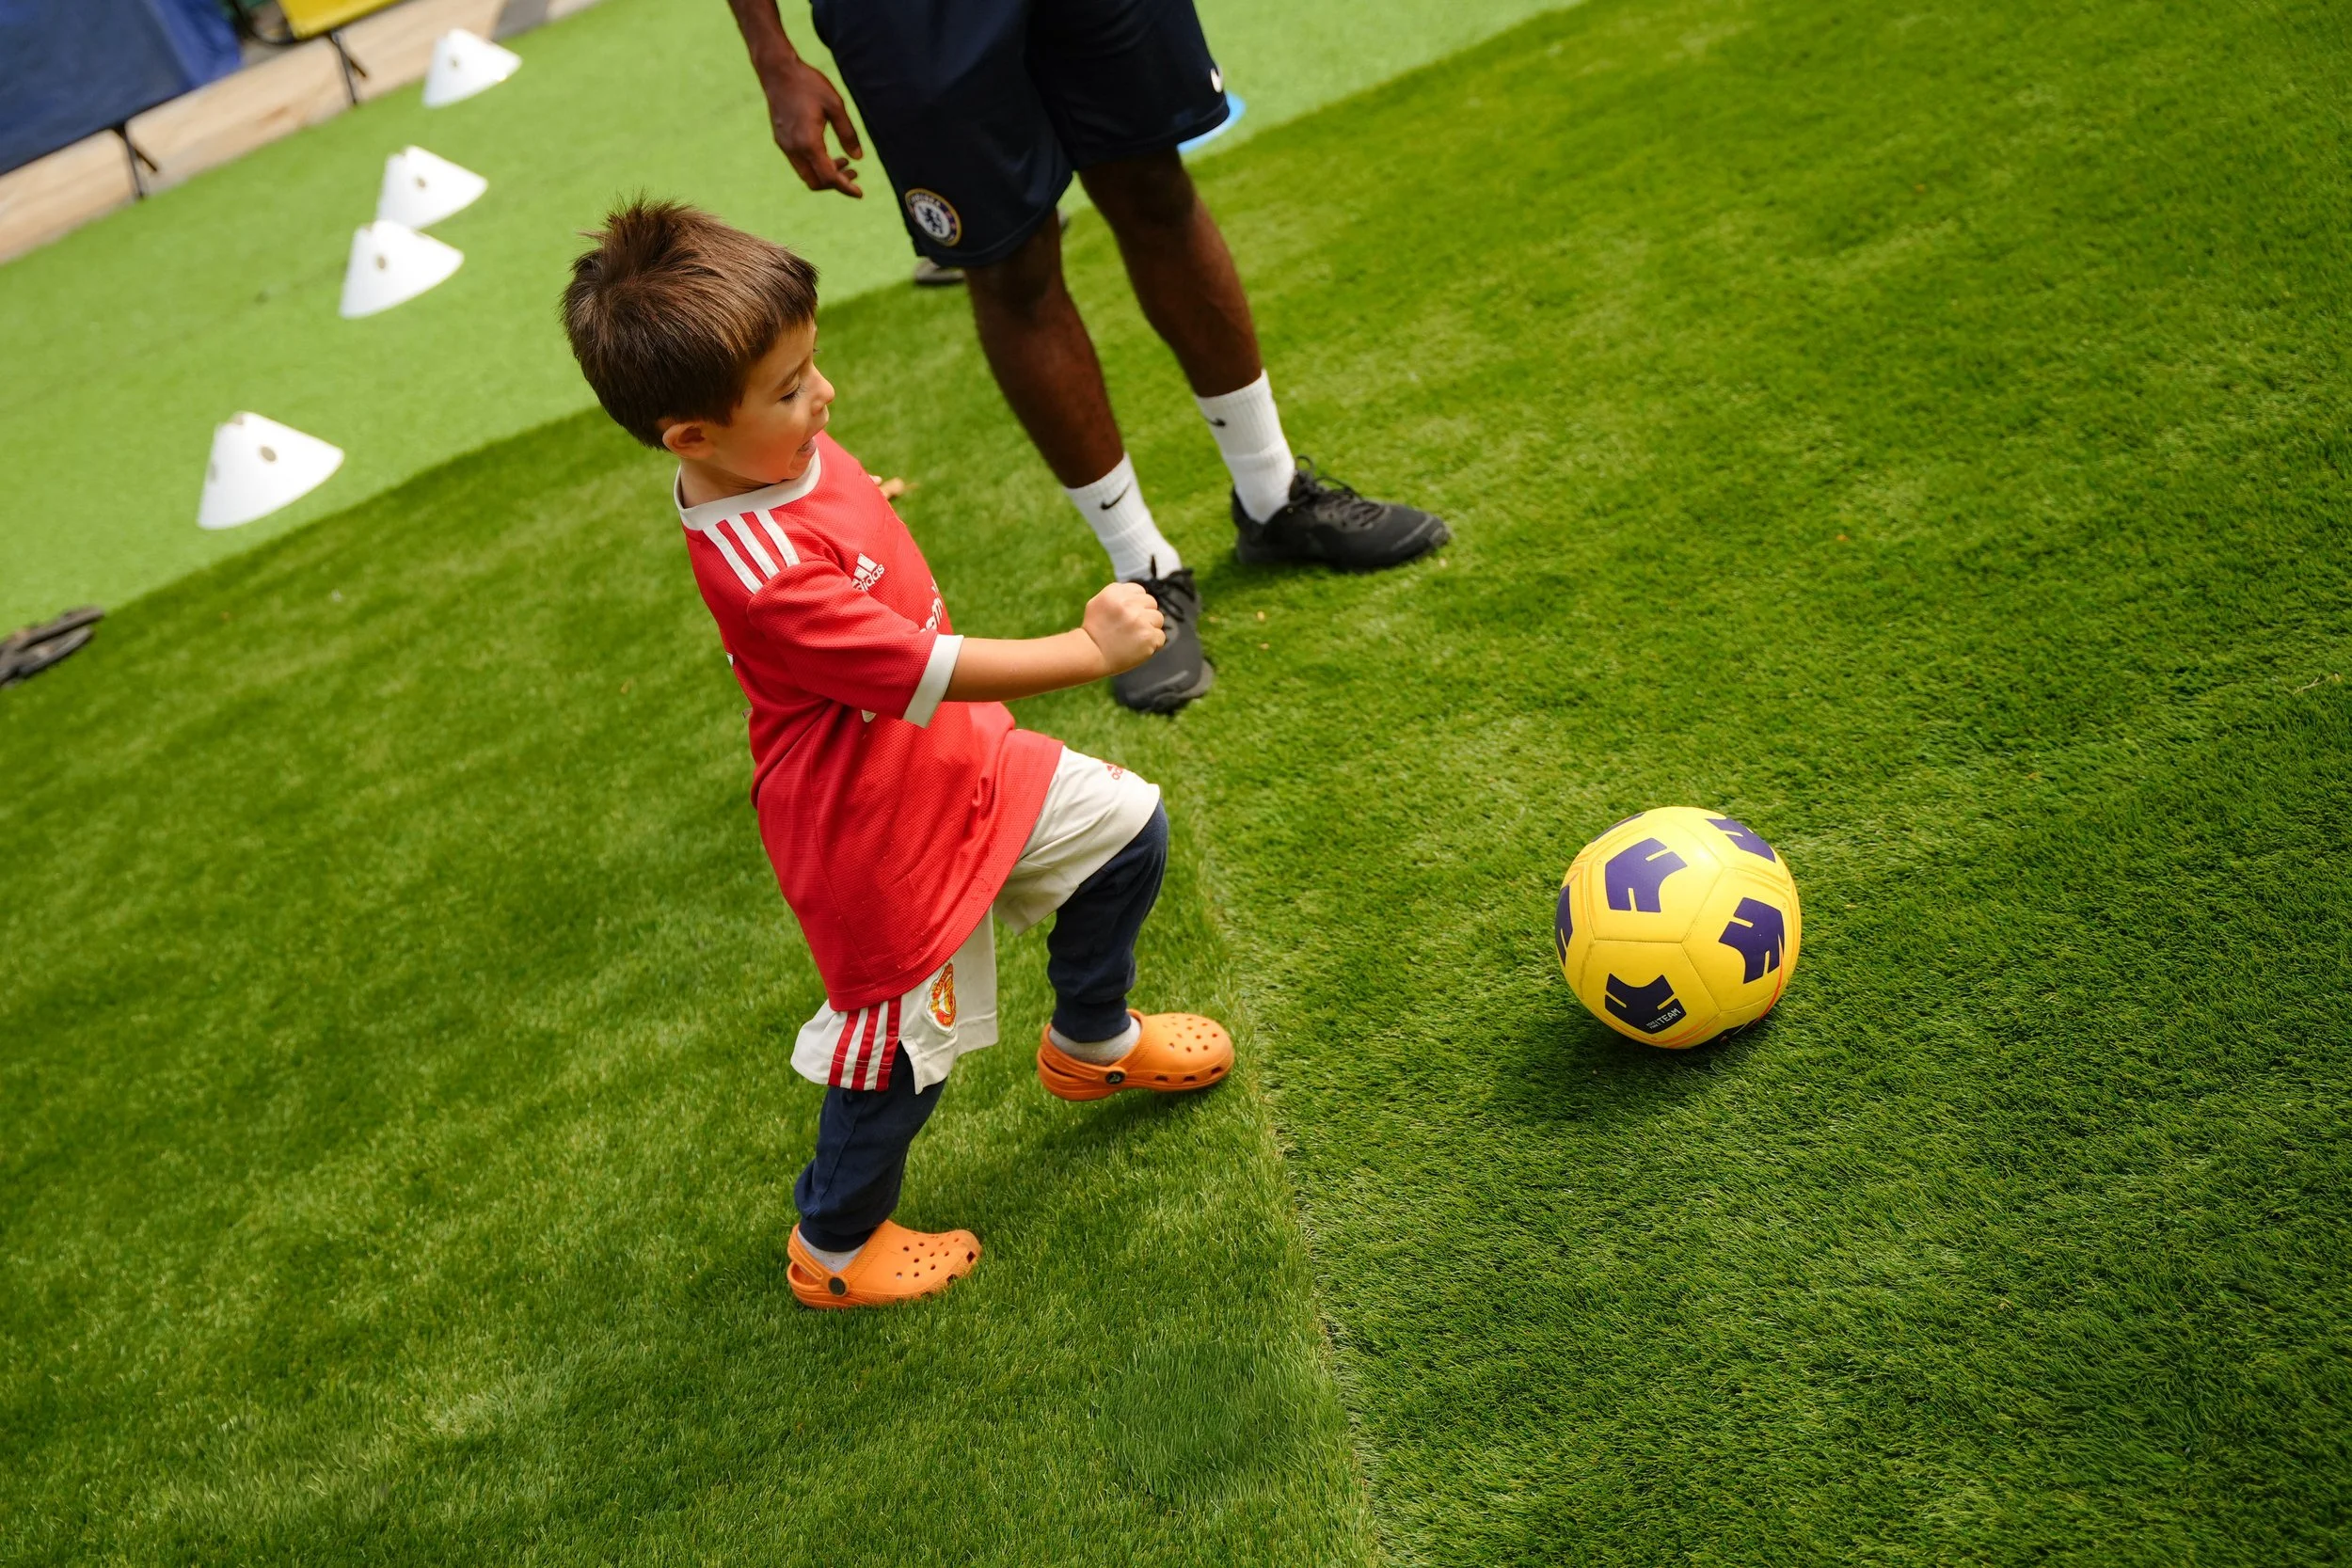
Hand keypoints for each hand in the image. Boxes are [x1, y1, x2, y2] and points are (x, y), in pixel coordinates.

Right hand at [756, 54, 864, 196]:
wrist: (778, 70)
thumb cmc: (808, 84)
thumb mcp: (836, 105)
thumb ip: (848, 134)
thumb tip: (857, 158)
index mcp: (808, 142)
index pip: (828, 178)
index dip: (845, 188)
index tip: (860, 193)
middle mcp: (793, 148)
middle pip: (815, 182)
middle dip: (836, 183)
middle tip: (854, 172)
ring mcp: (784, 145)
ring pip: (806, 174)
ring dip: (825, 174)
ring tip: (844, 161)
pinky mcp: (781, 140)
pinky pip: (799, 163)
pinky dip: (815, 165)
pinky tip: (827, 152)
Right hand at [1081, 582, 1165, 673]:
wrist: (1091, 655)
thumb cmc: (1093, 632)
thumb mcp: (1098, 603)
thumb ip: (1118, 595)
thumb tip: (1138, 594)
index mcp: (1116, 592)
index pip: (1139, 591)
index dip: (1137, 604)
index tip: (1129, 614)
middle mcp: (1128, 604)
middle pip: (1151, 603)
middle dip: (1145, 614)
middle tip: (1132, 628)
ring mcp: (1140, 620)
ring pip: (1158, 618)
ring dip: (1150, 628)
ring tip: (1134, 637)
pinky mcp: (1148, 636)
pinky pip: (1160, 636)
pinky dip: (1152, 644)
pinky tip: (1138, 646)